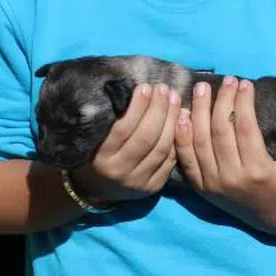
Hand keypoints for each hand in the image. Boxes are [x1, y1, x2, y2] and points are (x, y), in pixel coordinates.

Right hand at [69, 83, 180, 205]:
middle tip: (163, 89)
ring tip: (174, 99)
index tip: (145, 87)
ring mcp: (138, 182)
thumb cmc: (94, 153)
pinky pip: (169, 160)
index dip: (137, 106)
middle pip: (146, 137)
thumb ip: (112, 119)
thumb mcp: (95, 138)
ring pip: (161, 148)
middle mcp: (120, 171)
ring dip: (171, 121)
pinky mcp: (153, 187)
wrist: (98, 188)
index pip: (123, 128)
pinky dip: (177, 138)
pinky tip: (181, 120)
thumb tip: (139, 92)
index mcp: (101, 157)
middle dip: (158, 110)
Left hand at [175, 77, 275, 232]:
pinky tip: (183, 111)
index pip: (245, 129)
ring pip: (199, 140)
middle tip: (227, 79)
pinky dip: (181, 132)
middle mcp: (231, 179)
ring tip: (203, 87)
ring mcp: (211, 183)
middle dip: (222, 101)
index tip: (245, 83)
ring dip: (199, 110)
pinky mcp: (198, 186)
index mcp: (258, 173)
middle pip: (220, 131)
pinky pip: (185, 156)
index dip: (243, 103)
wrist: (271, 216)